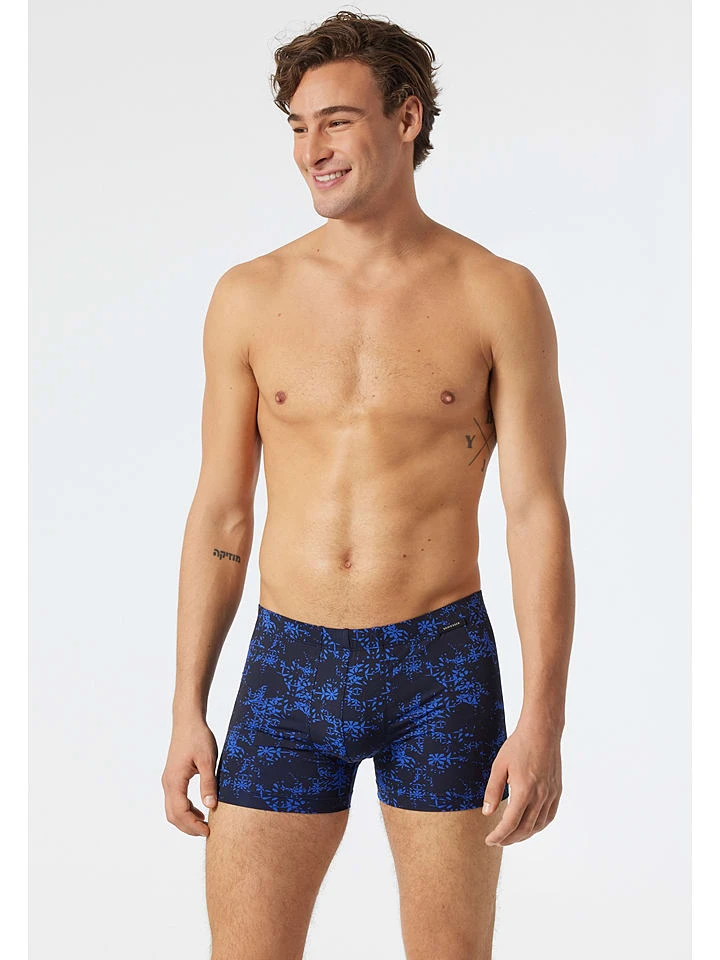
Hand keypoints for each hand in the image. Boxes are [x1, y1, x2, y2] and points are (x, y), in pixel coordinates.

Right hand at [162, 719, 218, 836]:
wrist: (187, 721)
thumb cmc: (198, 737)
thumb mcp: (208, 760)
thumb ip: (209, 783)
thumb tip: (211, 806)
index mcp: (175, 780)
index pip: (180, 812)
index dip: (193, 825)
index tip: (208, 831)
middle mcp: (168, 783)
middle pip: (173, 815)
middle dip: (188, 827)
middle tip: (207, 832)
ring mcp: (168, 780)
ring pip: (172, 809)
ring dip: (186, 820)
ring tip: (204, 824)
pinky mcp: (172, 777)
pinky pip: (175, 800)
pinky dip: (185, 810)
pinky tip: (199, 810)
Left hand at [481, 720, 561, 845]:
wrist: (542, 732)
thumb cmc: (518, 746)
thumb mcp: (499, 766)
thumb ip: (493, 791)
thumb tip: (487, 812)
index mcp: (524, 790)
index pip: (510, 823)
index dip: (499, 835)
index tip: (490, 840)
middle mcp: (540, 796)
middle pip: (525, 828)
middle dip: (510, 839)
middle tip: (498, 841)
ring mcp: (551, 794)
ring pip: (538, 825)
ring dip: (524, 835)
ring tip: (511, 836)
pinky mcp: (557, 791)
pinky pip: (549, 816)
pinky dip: (538, 826)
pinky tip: (530, 826)